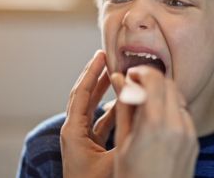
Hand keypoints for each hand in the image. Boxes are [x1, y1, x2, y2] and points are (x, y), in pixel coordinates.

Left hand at [60, 50, 116, 177]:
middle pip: (83, 97)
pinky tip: (123, 104)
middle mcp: (73, 133)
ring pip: (91, 109)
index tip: (101, 55)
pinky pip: (98, 122)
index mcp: (73, 133)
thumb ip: (127, 133)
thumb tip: (140, 106)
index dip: (91, 73)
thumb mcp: (113, 159)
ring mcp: (80, 141)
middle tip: (107, 58)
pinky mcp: (88, 148)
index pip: (81, 95)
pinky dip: (109, 110)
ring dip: (103, 92)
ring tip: (116, 75)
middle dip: (95, 77)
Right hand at [111, 66, 198, 177]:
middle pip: (168, 84)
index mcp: (154, 125)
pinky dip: (171, 107)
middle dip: (151, 79)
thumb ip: (124, 107)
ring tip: (144, 101)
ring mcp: (189, 134)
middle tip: (134, 85)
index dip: (140, 72)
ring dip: (162, 92)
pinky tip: (156, 117)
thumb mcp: (122, 142)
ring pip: (178, 96)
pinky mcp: (194, 142)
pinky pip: (184, 113)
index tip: (129, 75)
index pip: (154, 80)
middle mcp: (176, 126)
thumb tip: (120, 80)